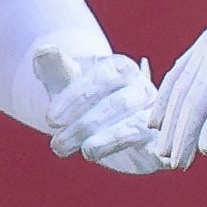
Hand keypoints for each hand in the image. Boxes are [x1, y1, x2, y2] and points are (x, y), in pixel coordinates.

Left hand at [32, 45, 164, 174]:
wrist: (102, 123)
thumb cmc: (82, 100)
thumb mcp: (65, 83)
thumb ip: (54, 68)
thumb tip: (44, 51)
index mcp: (120, 68)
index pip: (102, 78)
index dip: (76, 98)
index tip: (51, 119)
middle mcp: (141, 89)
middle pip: (117, 104)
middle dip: (85, 125)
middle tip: (57, 146)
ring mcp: (153, 116)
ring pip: (136, 126)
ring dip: (109, 141)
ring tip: (85, 152)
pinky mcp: (160, 142)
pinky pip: (161, 146)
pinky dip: (159, 151)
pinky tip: (148, 156)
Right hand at [149, 0, 206, 170]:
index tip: (206, 151)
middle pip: (198, 97)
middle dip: (185, 133)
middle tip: (177, 164)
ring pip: (182, 88)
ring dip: (170, 121)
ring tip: (161, 151)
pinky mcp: (201, 46)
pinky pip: (177, 75)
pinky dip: (164, 98)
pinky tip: (155, 122)